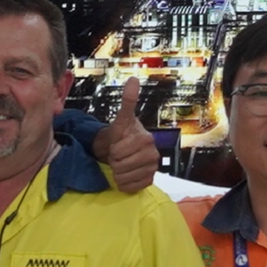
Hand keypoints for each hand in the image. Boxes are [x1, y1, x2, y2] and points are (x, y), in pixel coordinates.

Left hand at [94, 77, 162, 193]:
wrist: (123, 150)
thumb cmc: (120, 135)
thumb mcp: (120, 119)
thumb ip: (128, 101)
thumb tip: (133, 79)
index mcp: (147, 139)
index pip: (118, 152)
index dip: (112, 150)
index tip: (116, 145)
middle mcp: (154, 154)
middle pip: (121, 166)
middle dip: (114, 161)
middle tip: (117, 155)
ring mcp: (153, 169)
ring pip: (124, 178)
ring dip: (117, 173)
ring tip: (120, 164)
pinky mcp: (150, 182)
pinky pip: (130, 188)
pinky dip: (123, 184)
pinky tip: (125, 175)